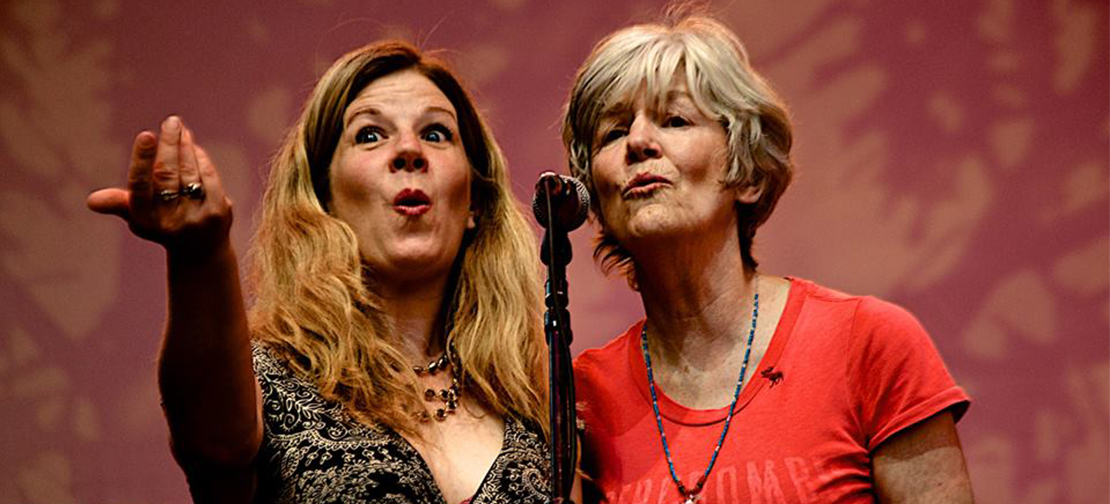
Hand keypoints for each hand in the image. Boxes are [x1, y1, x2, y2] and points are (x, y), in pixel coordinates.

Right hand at [87, 116, 232, 259]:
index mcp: (144, 219)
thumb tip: (92, 202)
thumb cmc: (162, 226)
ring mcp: (195, 217)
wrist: (200, 252)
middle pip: (167, 173)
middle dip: (169, 144)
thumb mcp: (138, 216)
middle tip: (172, 121)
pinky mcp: (217, 212)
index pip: (140, 185)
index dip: (143, 159)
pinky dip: (200, 159)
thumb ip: (119, 203)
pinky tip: (194, 147)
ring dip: (185, 147)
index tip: (146, 134)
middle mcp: (169, 220)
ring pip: (188, 172)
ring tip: (180, 129)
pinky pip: (208, 177)